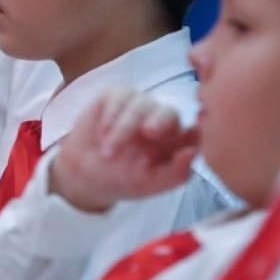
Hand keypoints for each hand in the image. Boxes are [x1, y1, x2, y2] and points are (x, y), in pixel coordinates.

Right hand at [48, 87, 199, 211]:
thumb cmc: (122, 178)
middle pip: (169, 112)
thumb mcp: (149, 184)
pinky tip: (102, 134)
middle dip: (159, 121)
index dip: (195, 133)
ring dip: (124, 129)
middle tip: (148, 133)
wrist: (84, 173)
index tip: (190, 138)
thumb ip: (175, 173)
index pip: (193, 133)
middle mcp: (162, 120)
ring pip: (141, 106)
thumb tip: (194, 153)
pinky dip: (111, 115)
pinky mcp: (119, 95)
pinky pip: (120, 97)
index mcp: (177, 142)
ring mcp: (141, 105)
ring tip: (108, 153)